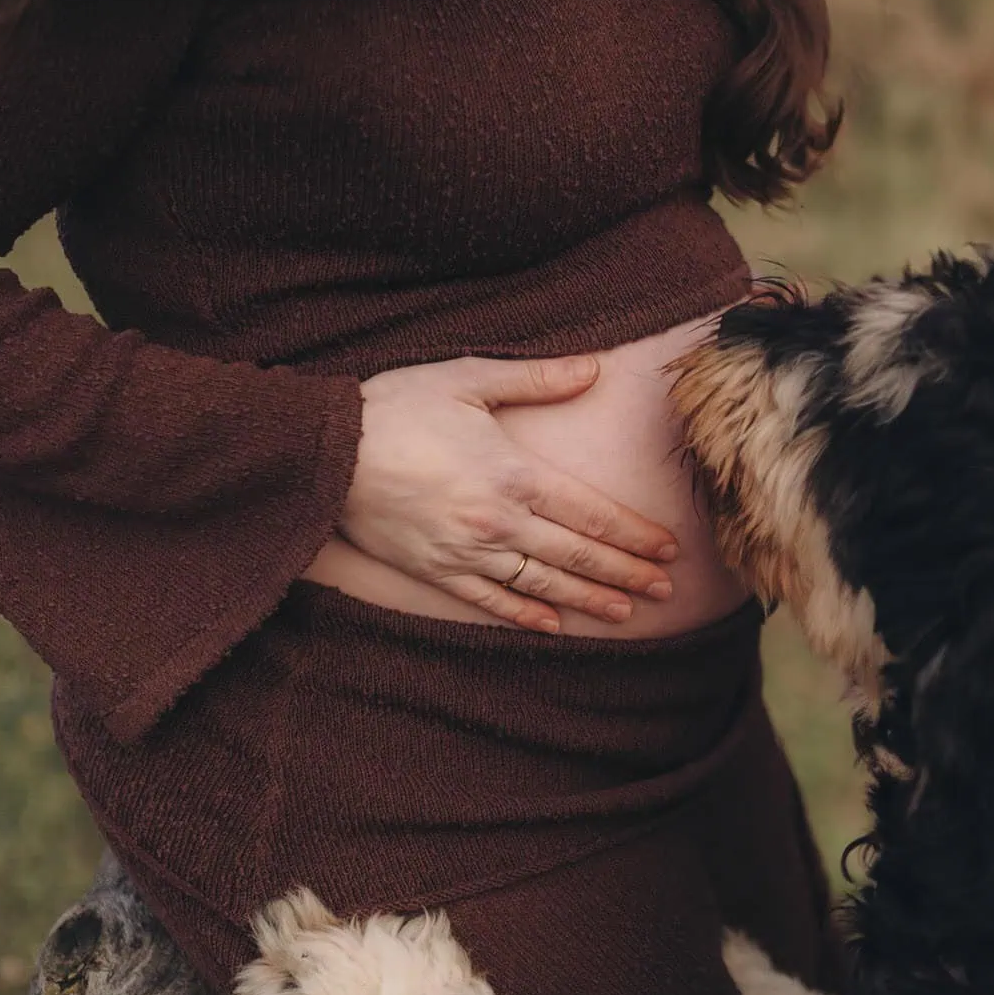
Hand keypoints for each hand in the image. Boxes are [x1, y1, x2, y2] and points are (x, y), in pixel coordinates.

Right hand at [330, 355, 677, 632]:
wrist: (325, 453)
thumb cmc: (396, 407)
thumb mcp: (468, 379)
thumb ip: (535, 379)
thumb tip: (593, 369)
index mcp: (513, 473)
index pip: (590, 513)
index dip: (633, 534)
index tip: (667, 547)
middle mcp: (497, 520)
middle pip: (576, 555)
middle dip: (626, 572)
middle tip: (665, 588)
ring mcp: (466, 552)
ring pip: (542, 584)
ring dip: (587, 599)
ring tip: (625, 611)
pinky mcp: (435, 570)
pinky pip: (490, 601)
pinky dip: (525, 615)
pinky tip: (553, 625)